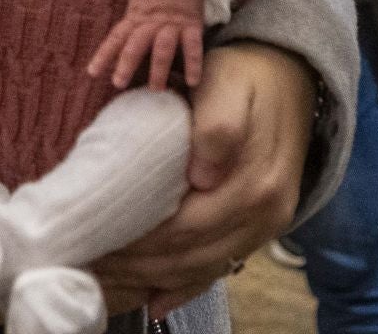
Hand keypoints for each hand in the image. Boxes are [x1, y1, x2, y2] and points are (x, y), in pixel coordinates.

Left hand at [87, 0, 207, 88]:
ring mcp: (172, 23)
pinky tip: (193, 81)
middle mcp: (151, 21)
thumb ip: (131, 26)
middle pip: (136, 43)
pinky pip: (192, 46)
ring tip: (156, 89)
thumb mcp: (138, 5)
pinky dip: (193, 64)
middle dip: (126, 64)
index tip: (92, 73)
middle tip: (119, 83)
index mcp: (135, 17)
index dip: (103, 55)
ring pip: (162, 47)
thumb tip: (118, 52)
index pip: (116, 37)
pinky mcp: (192, 24)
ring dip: (158, 69)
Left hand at [91, 42, 316, 319]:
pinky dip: (186, 287)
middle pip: (191, 254)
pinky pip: (221, 266)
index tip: (96, 239)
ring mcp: (266, 227)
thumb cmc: (243, 78)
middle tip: (90, 261)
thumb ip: (218, 127)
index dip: (140, 240)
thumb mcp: (227, 85)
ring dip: (154, 278)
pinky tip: (155, 301)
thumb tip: (203, 177)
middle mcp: (266, 215)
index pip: (186, 227)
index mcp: (255, 184)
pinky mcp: (261, 229)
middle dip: (138, 264)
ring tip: (108, 276)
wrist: (287, 75)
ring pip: (203, 267)